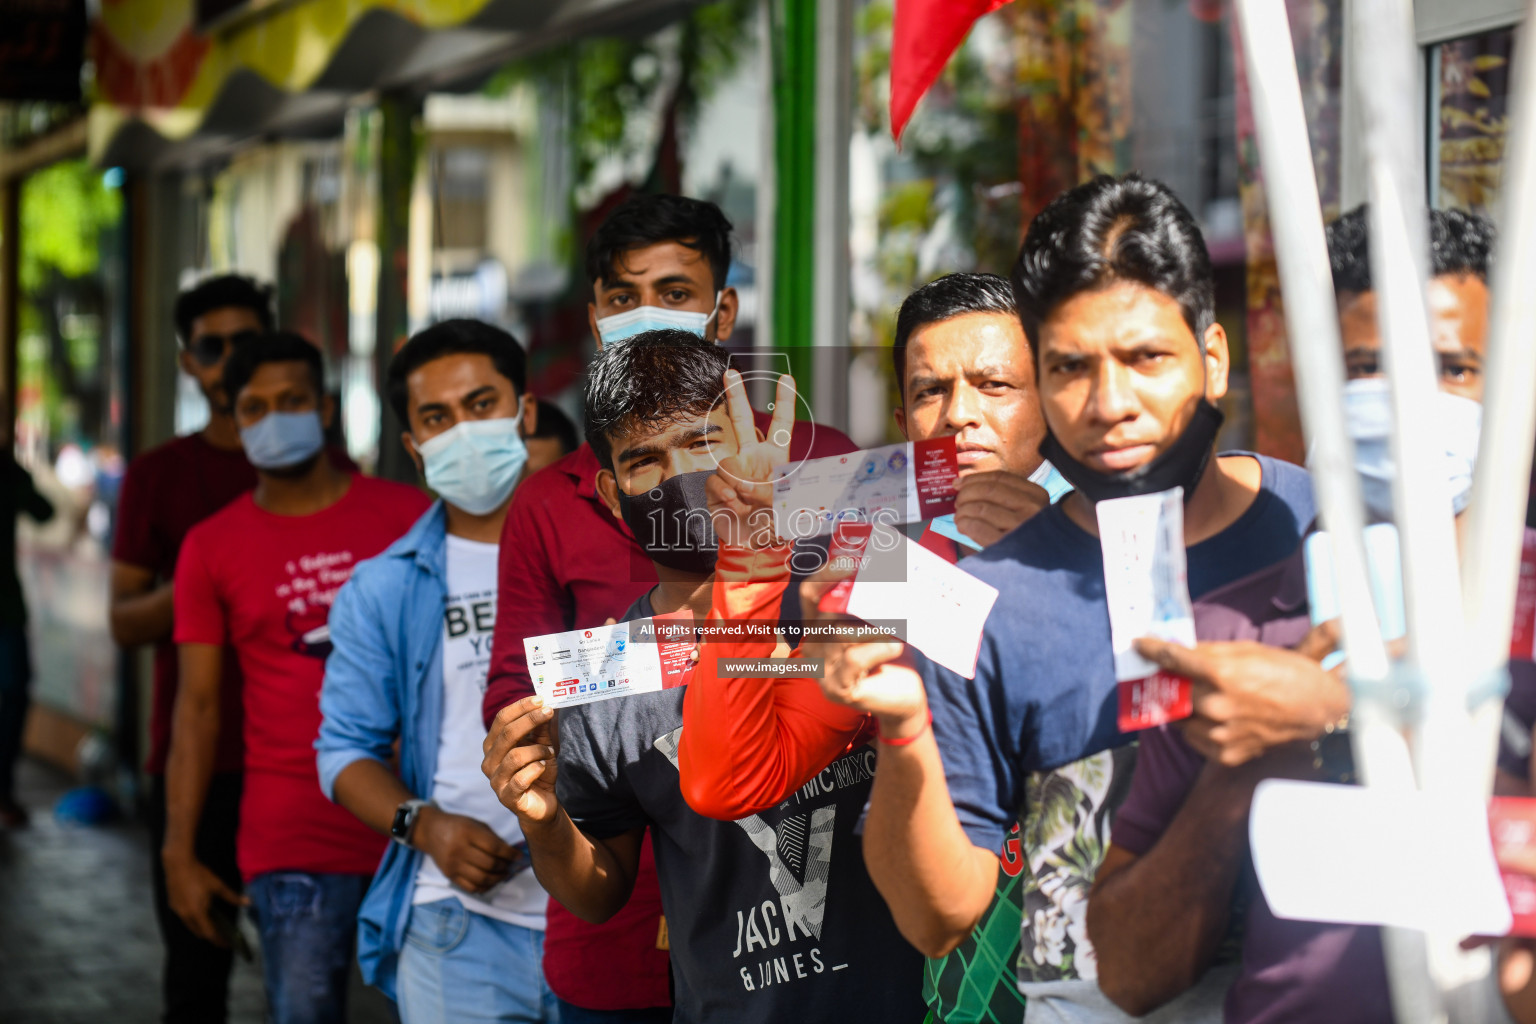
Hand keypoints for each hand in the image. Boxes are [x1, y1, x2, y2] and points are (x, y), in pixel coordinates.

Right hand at [162, 847, 247, 946]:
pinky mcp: (173, 905)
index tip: (226, 945)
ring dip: (201, 928)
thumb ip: (232, 897)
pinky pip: (184, 917)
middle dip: (210, 935)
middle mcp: (185, 915)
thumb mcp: (218, 886)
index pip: (209, 933)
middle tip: (222, 936)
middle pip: (199, 932)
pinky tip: (200, 913)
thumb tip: (248, 902)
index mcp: (197, 913)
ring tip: (212, 926)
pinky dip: (193, 920)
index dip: (218, 940)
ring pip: (190, 926)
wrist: (178, 864)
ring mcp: (177, 911)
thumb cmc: (200, 874)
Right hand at [414, 807, 515, 892]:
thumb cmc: (459, 826)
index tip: (519, 856)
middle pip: (489, 864)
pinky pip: (471, 887)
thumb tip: (513, 854)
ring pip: (481, 879)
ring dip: (497, 879)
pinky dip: (485, 887)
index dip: (510, 854)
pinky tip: (491, 881)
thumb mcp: (477, 824)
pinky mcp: (450, 876)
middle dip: (505, 867)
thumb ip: (494, 838)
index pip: (494, 847)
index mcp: (468, 832)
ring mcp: (453, 865)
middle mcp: (459, 850)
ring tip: (504, 874)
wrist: (431, 832)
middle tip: (511, 866)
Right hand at [483, 696, 560, 824]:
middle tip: (549, 712)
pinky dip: (536, 769)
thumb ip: (541, 728)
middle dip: (529, 720)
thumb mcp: (542, 745)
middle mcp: (489, 762)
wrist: (542, 805)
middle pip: (506, 735)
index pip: (501, 720)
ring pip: (515, 756)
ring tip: (549, 752)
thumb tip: (546, 703)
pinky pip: (520, 778)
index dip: (520, 707)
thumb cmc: (539, 771)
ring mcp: (496, 781)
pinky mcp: (507, 797)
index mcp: (493, 746)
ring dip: (537, 750)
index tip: (540, 699)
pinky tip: (543, 767)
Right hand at [708, 369, 797, 548]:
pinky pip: (717, 482)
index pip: (781, 425)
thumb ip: (772, 490)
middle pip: (743, 421)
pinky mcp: (717, 487)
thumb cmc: (777, 524)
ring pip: (727, 463)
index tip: (787, 379)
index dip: (784, 402)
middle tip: (730, 372)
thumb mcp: (788, 505)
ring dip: (738, 484)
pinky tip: (736, 506)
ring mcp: (733, 471)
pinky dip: (727, 495)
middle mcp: (752, 459)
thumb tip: (746, 484)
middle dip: (736, 395)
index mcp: (776, 458)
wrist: (755, 546)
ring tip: (749, 502)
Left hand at [952, 470, 1050, 548]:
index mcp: (1036, 494)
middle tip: (958, 503)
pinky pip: (978, 528)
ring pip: (981, 508)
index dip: (974, 478)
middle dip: (966, 494)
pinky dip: (965, 524)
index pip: (1000, 477)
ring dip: (963, 511)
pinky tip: (962, 526)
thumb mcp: (1022, 509)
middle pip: (988, 490)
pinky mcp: (1009, 546)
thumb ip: (999, 493)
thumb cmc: (1024, 533)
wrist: (1040, 564)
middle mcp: (1032, 508)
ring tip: (959, 518)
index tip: (958, 483)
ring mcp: (1022, 527)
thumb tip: (960, 483)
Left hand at [1134, 626, 1350, 766]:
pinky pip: (1195, 739)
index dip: (1152, 650)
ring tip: (1201, 700)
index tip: (1138, 645)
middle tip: (1169, 676)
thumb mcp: (1250, 651)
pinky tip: (1214, 719)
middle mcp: (1218, 705)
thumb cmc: (1289, 675)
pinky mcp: (1226, 754)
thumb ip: (1211, 652)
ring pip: (1181, 718)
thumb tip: (1180, 649)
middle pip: (1173, 691)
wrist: (1322, 713)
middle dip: (1169, 683)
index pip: (1174, 659)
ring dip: (1184, 707)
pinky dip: (1197, 728)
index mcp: (1223, 674)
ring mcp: (1220, 733)